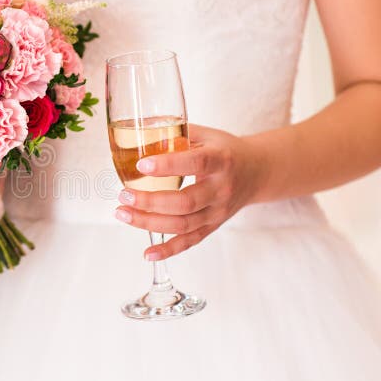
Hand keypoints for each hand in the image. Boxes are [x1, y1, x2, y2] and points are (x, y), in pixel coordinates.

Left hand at [114, 124, 266, 260]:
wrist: (258, 172)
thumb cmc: (225, 150)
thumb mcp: (207, 134)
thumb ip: (177, 131)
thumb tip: (141, 126)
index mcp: (221, 160)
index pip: (195, 163)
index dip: (168, 165)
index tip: (141, 165)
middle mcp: (221, 189)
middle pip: (184, 203)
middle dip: (149, 201)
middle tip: (123, 194)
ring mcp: (218, 212)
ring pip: (183, 224)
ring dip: (148, 222)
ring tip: (122, 213)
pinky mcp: (213, 226)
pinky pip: (190, 242)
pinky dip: (168, 250)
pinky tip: (148, 253)